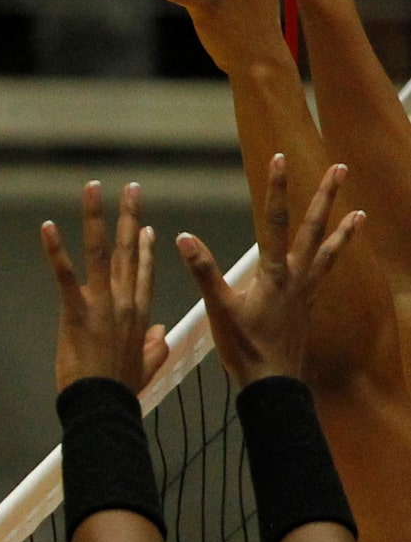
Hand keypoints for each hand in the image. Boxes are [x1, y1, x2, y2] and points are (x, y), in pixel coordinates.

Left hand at [41, 180, 169, 394]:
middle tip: (131, 188)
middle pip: (127, 250)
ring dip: (95, 217)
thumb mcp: (147, 366)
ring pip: (100, 250)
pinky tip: (48, 226)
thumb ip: (156, 347)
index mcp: (139, 313)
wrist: (105, 402)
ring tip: (92, 188)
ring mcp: (102, 303)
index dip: (144, 248)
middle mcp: (125, 300)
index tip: (146, 227)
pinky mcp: (77, 309)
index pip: (143, 271)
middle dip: (129, 216)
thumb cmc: (121, 389)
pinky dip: (55, 249)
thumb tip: (161, 334)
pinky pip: (64, 274)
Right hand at [177, 156, 364, 385]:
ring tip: (359, 213)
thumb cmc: (246, 348)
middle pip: (314, 228)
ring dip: (343, 230)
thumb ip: (203, 271)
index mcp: (274, 273)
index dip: (277, 188)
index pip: (276, 221)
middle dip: (325, 197)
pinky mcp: (308, 306)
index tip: (280, 158)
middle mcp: (297, 276)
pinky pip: (325, 274)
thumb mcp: (219, 309)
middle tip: (339, 168)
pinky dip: (333, 260)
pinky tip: (334, 256)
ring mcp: (306, 291)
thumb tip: (183, 238)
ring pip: (329, 252)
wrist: (274, 383)